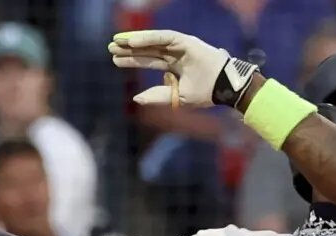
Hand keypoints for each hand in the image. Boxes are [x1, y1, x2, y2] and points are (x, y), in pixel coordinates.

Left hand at [109, 30, 257, 108]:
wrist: (225, 88)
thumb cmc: (206, 93)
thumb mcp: (177, 97)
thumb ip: (158, 96)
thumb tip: (136, 98)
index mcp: (174, 66)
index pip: (149, 60)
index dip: (132, 59)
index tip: (115, 60)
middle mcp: (175, 54)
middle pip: (148, 50)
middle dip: (129, 49)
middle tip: (110, 48)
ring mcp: (181, 47)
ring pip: (153, 42)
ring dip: (135, 41)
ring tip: (117, 42)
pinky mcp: (186, 42)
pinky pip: (164, 38)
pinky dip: (148, 38)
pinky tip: (133, 42)